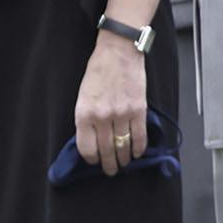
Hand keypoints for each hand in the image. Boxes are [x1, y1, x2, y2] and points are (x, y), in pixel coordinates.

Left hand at [73, 35, 149, 177]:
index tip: (95, 161)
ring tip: (124, 163)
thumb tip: (92, 140)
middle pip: (106, 151)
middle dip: (109, 165)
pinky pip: (139, 137)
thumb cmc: (98, 71)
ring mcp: (122, 115)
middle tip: (111, 170)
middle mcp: (102, 117)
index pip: (86, 148)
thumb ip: (86, 118)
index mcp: (84, 114)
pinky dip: (139, 148)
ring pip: (123, 147)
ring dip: (124, 159)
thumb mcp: (82, 96)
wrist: (118, 51)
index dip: (91, 159)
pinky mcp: (138, 110)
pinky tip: (137, 153)